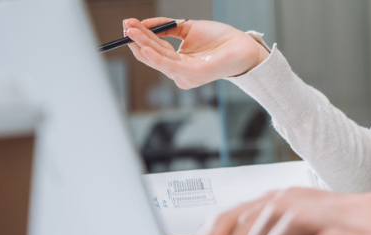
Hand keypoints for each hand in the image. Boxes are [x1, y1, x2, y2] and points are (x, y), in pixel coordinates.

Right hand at [122, 17, 269, 88]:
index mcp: (178, 63)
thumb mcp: (187, 29)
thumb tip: (144, 23)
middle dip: (138, 40)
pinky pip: (172, 66)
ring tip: (132, 33)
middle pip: (153, 56)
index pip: (154, 51)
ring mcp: (188, 75)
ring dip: (144, 45)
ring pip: (160, 60)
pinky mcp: (196, 74)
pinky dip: (157, 58)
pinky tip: (147, 49)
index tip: (127, 25)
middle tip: (126, 27)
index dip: (140, 38)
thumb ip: (166, 27)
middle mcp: (181, 73)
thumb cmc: (220, 39)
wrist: (244, 46)